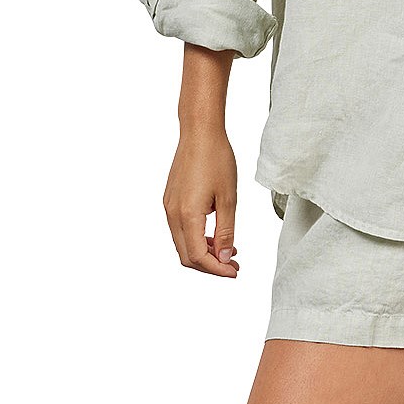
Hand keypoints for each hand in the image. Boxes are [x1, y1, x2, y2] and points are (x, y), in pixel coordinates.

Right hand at [163, 126, 238, 276]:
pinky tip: (216, 236)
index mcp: (187, 214)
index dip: (217, 269)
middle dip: (210, 266)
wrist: (199, 132)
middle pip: (187, 256)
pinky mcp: (171, 201)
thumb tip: (224, 257)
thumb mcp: (228, 199)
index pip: (198, 256)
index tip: (234, 271)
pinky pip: (181, 230)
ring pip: (183, 244)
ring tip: (229, 251)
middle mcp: (172, 213)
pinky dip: (198, 239)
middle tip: (234, 266)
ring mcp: (169, 207)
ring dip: (204, 253)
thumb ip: (226, 231)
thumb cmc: (216, 159)